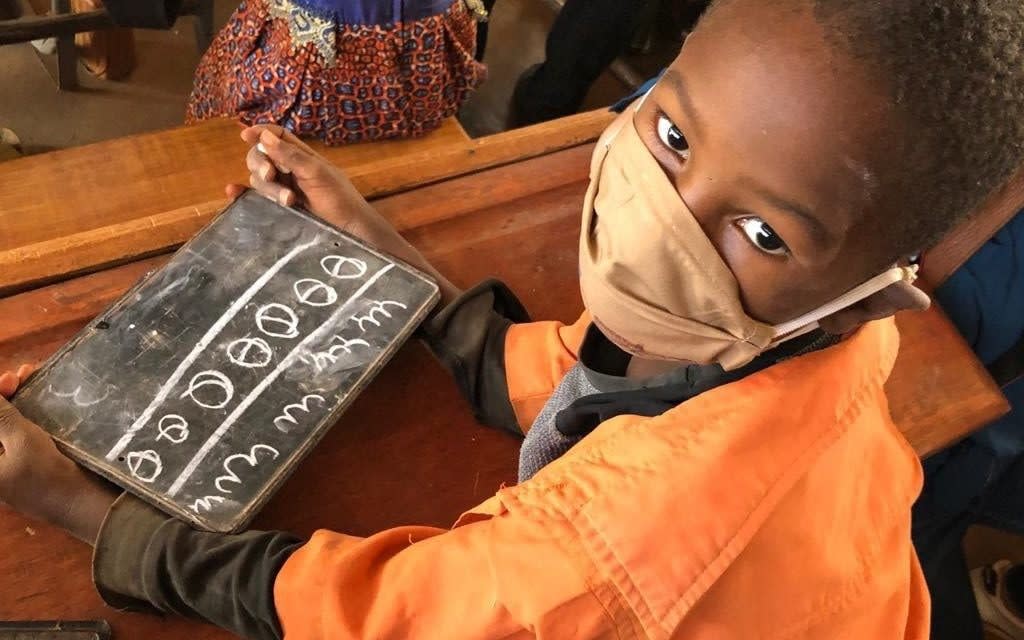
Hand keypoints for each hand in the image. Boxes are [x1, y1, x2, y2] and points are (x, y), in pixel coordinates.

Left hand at [0, 365, 117, 543]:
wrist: (80, 502)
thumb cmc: (45, 475)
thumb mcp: (20, 439)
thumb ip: (0, 414)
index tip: (9, 380)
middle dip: (2, 396)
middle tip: (19, 377)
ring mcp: (4, 462)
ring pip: (3, 423)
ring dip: (12, 399)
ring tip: (28, 378)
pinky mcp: (21, 460)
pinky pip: (15, 430)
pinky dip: (23, 413)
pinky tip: (35, 395)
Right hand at [226, 125, 460, 304]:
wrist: (350, 233)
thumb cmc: (340, 200)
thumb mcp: (318, 173)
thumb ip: (290, 156)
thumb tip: (263, 136)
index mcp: (302, 157)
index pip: (277, 136)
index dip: (261, 132)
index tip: (246, 134)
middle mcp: (289, 171)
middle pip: (261, 157)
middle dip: (261, 163)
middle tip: (271, 174)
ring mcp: (282, 190)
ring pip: (258, 179)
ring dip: (267, 187)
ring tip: (288, 201)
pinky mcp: (277, 210)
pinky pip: (254, 199)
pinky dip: (241, 194)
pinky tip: (232, 192)